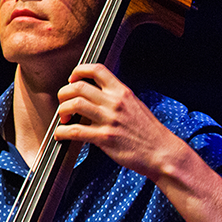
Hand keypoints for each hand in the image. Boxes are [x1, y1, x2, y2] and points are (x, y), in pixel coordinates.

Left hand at [55, 62, 181, 179]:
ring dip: (62, 110)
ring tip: (63, 118)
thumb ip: (116, 99)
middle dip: (64, 94)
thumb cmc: (148, 132)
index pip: (97, 70)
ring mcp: (109, 120)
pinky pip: (76, 131)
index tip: (72, 80)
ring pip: (75, 104)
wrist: (161, 152)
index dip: (79, 71)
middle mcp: (115, 102)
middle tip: (63, 103)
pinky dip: (62, 131)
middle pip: (79, 87)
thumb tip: (97, 97)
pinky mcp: (104, 138)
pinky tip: (60, 134)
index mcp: (122, 92)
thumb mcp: (135, 106)